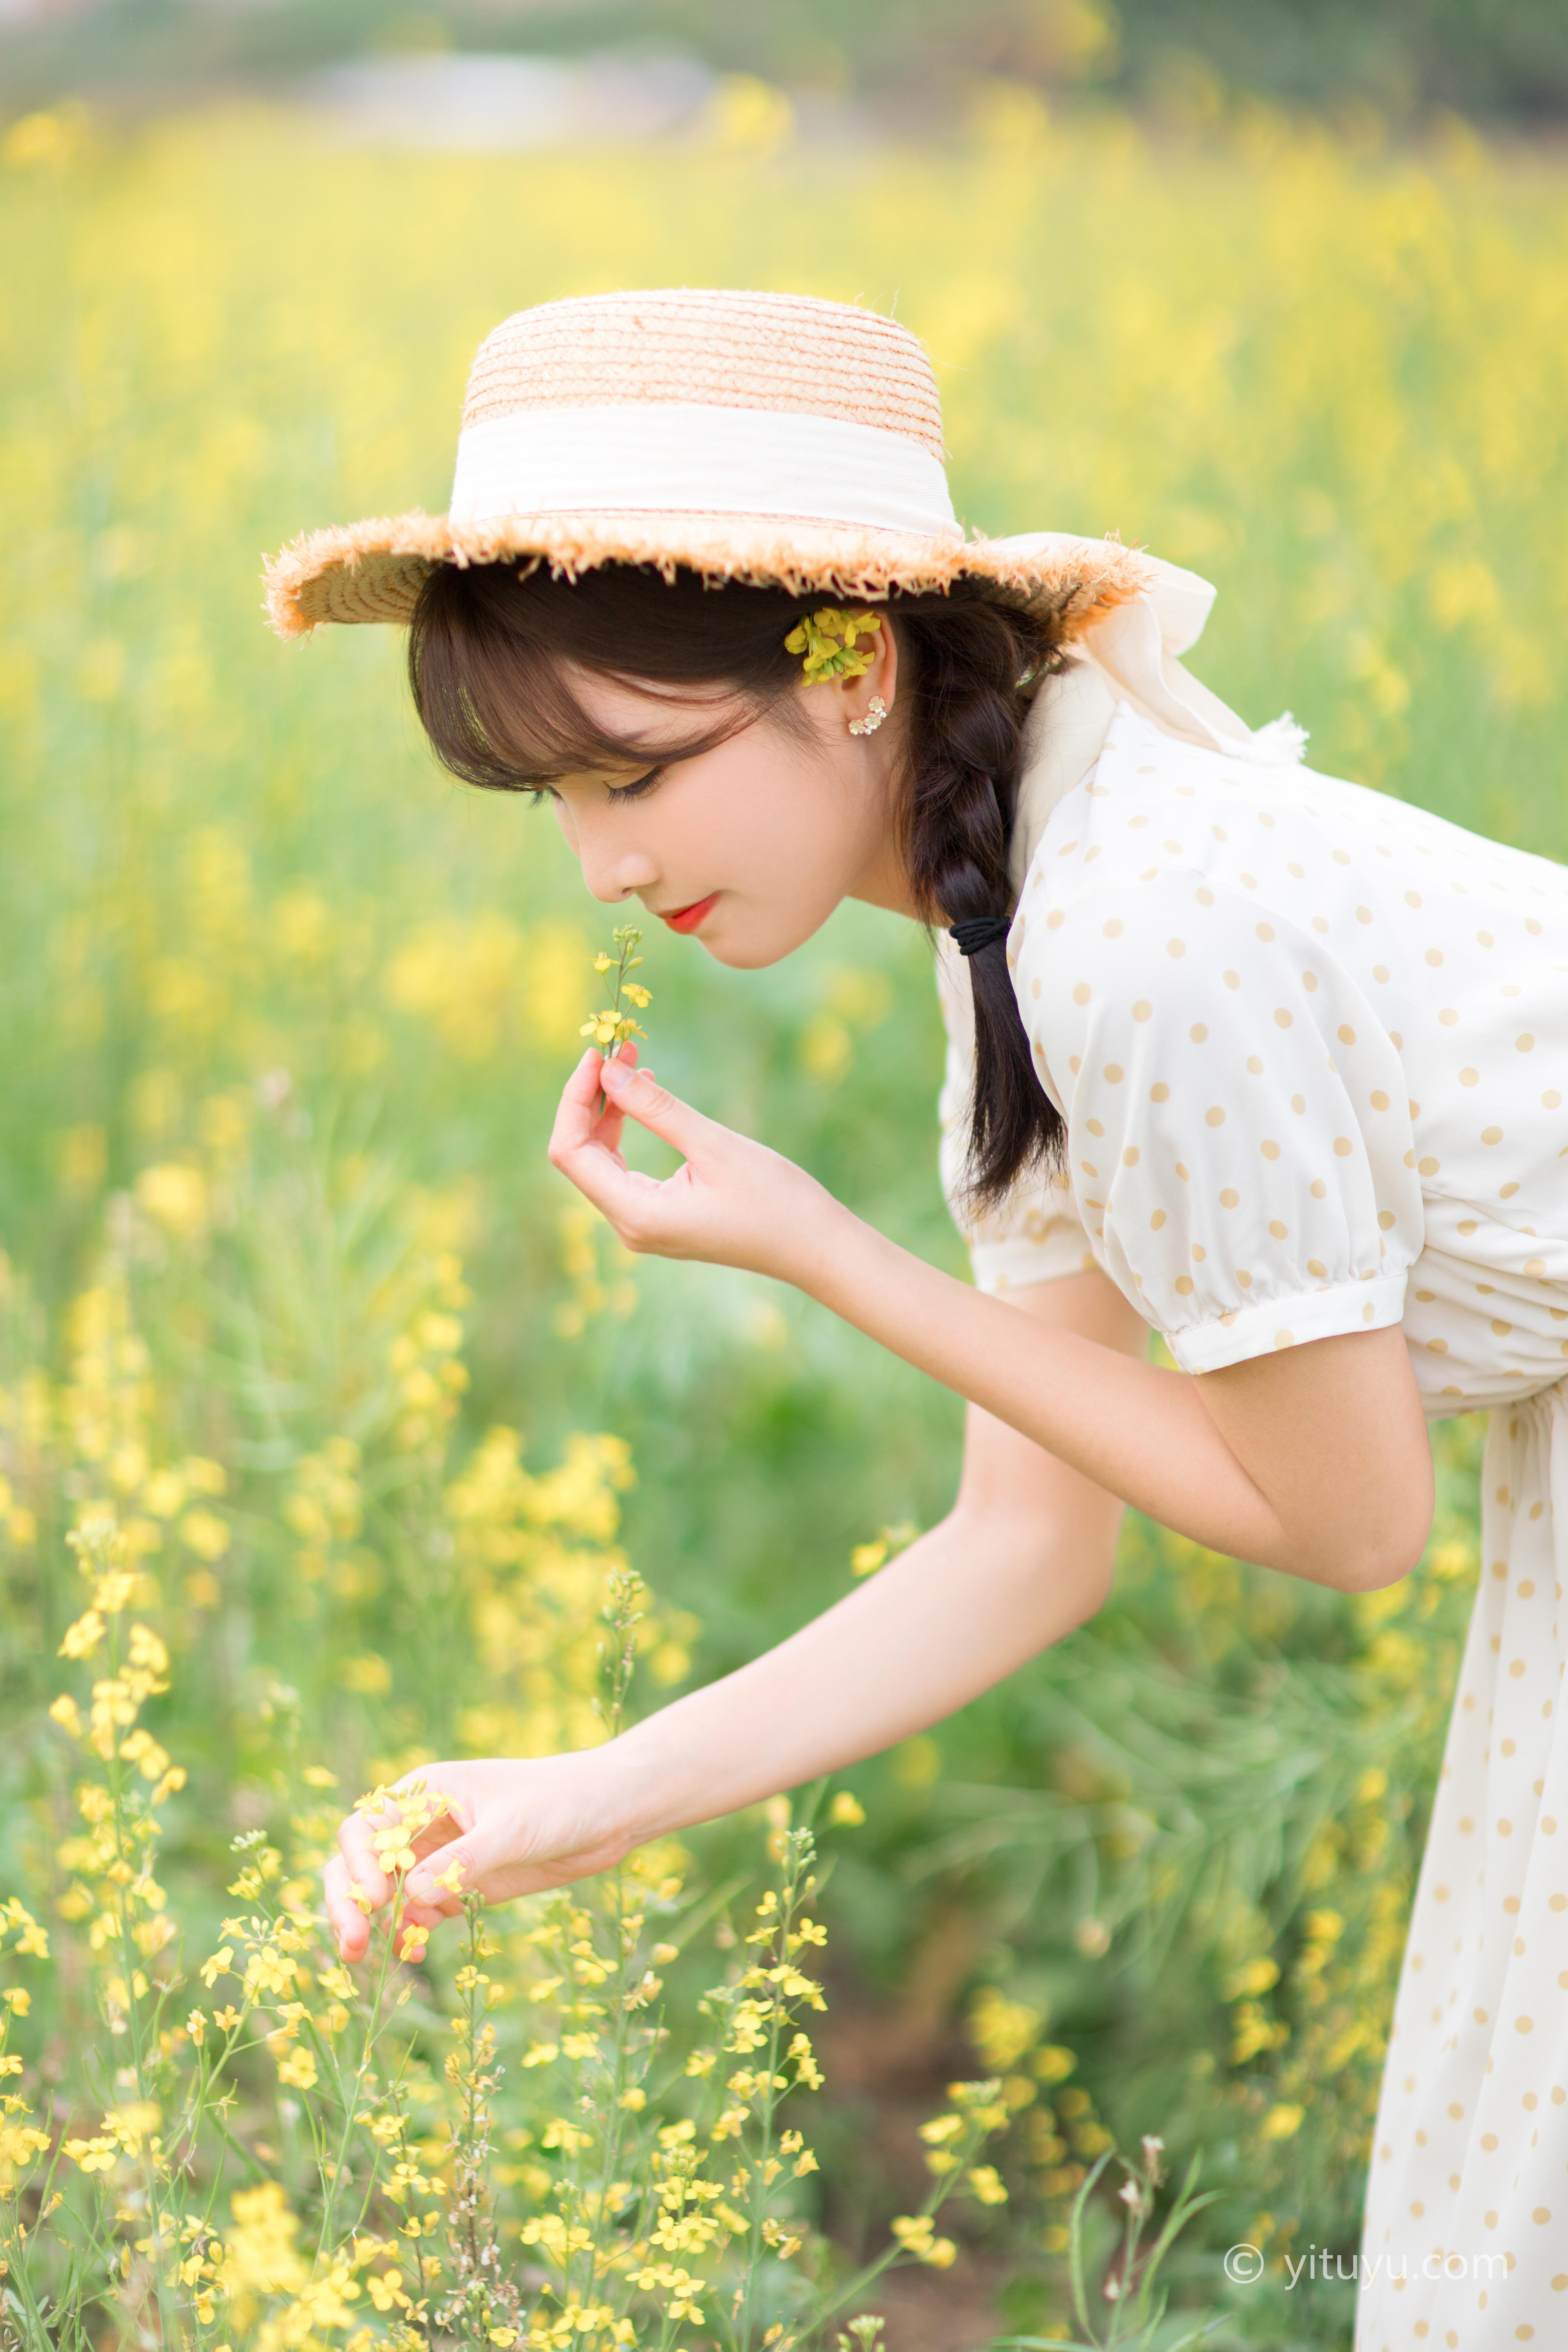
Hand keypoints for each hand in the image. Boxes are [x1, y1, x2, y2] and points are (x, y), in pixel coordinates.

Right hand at [321, 1750, 639, 1963]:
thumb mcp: (512, 1828)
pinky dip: (408, 1932)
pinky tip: (416, 1951)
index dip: (358, 1865)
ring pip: (384, 1893)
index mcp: (426, 1792)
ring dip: (373, 1924)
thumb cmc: (561, 1802)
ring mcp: (440, 1857)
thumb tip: (405, 1895)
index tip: (374, 1899)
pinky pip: (417, 1912)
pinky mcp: (461, 1885)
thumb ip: (461, 1860)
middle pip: (361, 1863)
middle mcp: (423, 1824)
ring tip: (375, 1958)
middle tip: (352, 1947)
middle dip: (349, 1902)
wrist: (607, 1814)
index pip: (366, 1828)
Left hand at [547, 1046, 845, 1282]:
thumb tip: (607, 1071)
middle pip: (578, 1155)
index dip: (573, 1098)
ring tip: (632, 1063)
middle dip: (589, 1099)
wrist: (816, 1247)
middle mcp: (629, 1225)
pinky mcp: (658, 1218)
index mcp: (637, 1214)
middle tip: (619, 1050)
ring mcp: (642, 1225)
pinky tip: (643, 1096)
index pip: (570, 1152)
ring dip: (608, 1111)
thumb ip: (656, 1108)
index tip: (598, 1054)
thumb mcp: (715, 1145)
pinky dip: (626, 1131)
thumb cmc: (776, 1199)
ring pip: (598, 1161)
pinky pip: (622, 1170)